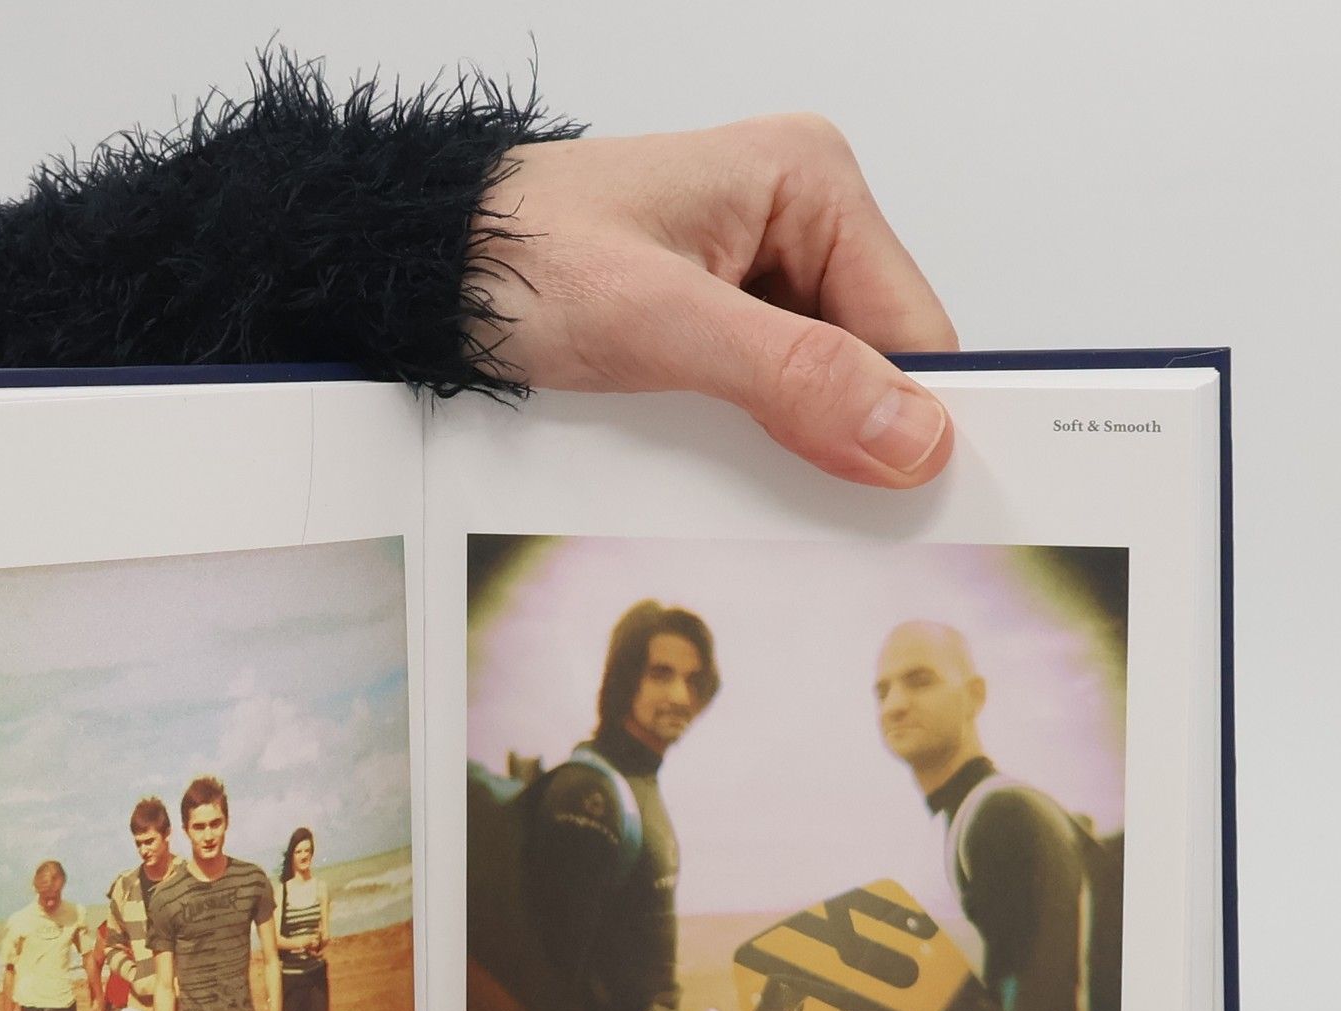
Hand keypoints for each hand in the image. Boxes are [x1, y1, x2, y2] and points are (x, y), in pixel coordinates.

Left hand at [471, 119, 957, 486]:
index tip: (901, 498)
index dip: (911, 419)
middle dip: (845, 433)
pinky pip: (770, 396)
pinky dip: (753, 437)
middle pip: (876, 363)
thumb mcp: (660, 325)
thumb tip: (911, 435)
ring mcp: (758, 272)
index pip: (917, 327)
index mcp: (811, 181)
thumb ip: (791, 378)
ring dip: (793, 440)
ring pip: (824, 389)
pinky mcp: (718, 319)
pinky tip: (711, 448)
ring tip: (729, 454)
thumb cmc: (516, 259)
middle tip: (798, 489)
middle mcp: (798, 218)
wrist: (423, 272)